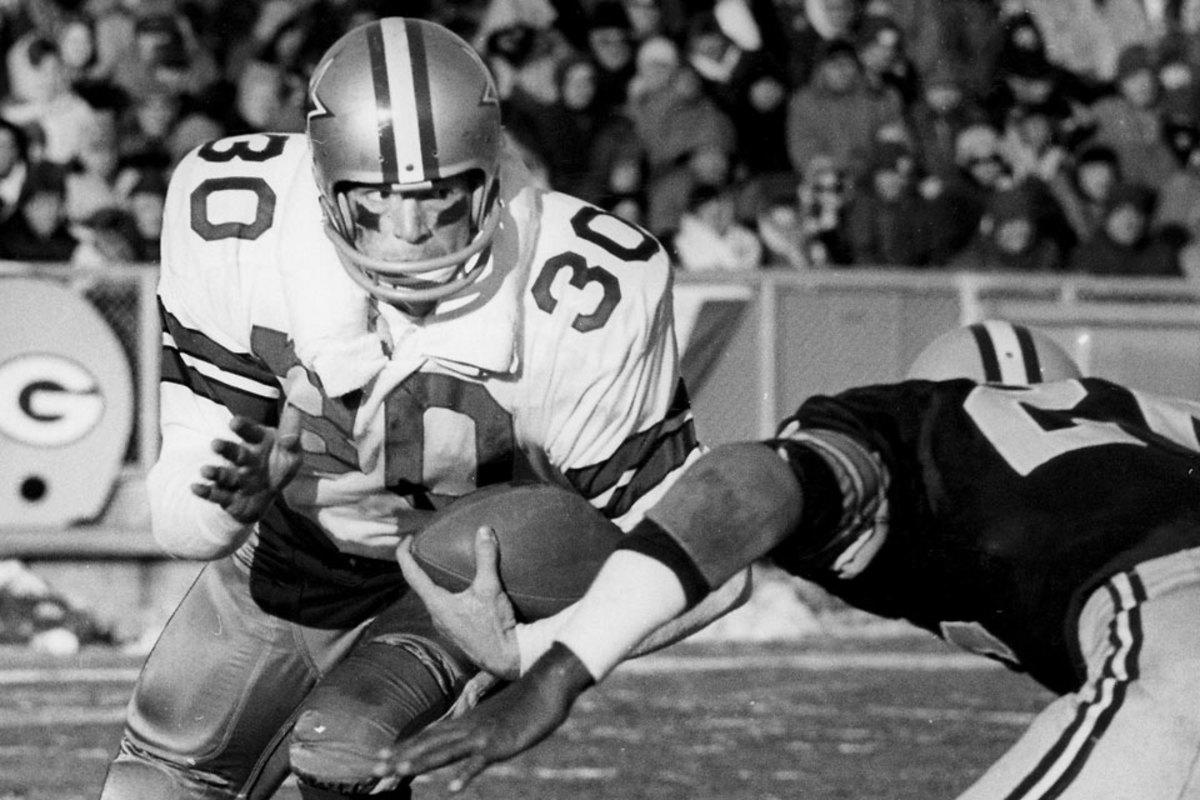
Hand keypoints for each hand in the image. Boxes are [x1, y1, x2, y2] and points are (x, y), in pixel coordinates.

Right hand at [191, 404, 302, 523]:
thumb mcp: (292, 453)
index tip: (235, 423)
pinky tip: (195, 487)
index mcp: (259, 444)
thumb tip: (295, 409)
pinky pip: (218, 495)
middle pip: (235, 453)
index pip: (251, 433)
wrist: (267, 497)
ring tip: (205, 470)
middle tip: (215, 444)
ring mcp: (236, 479)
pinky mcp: (230, 498)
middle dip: (226, 448)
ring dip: (215, 472)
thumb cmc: (279, 468)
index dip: (243, 427)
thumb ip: (292, 433)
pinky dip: (207, 492)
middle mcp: (245, 459)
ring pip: (225, 474)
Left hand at [373, 643, 593, 791]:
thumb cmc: (523, 703)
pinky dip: (465, 774)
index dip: (404, 746)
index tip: (381, 756)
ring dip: (421, 761)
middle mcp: (468, 727)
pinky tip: (452, 787)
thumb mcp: (495, 717)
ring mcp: (483, 736)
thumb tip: (467, 736)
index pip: (429, 735)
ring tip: (399, 771)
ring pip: (446, 751)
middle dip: (402, 756)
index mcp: (466, 722)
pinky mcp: (500, 744)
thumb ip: (479, 727)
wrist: (546, 686)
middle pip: (429, 744)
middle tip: (375, 769)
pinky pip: (480, 762)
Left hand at [397, 526, 520, 678]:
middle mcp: (436, 615)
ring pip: (432, 597)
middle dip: (420, 565)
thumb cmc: (495, 626)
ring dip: (434, 580)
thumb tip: (484, 530)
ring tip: (443, 564)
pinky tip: (461, 588)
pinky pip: (444, 606)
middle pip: (419, 586)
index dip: (404, 554)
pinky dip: (446, 591)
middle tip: (426, 547)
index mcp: (436, 604)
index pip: (411, 574)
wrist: (507, 658)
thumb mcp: (490, 588)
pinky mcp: (457, 630)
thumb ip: (486, 558)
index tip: (407, 538)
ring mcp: (445, 625)